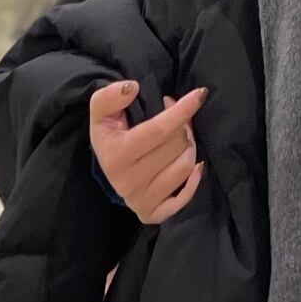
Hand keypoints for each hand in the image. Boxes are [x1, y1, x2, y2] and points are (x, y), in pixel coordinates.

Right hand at [89, 80, 205, 223]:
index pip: (158, 130)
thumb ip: (110, 97)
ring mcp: (140, 200)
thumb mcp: (101, 113)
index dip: (181, 111)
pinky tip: (195, 166)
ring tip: (181, 139)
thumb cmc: (111, 136)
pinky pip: (184, 197)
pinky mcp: (152, 213)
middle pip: (176, 146)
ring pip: (185, 166)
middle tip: (178, 121)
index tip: (199, 95)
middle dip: (183, 127)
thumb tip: (132, 88)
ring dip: (190, 147)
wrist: (109, 168)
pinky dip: (194, 180)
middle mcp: (127, 181)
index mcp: (115, 155)